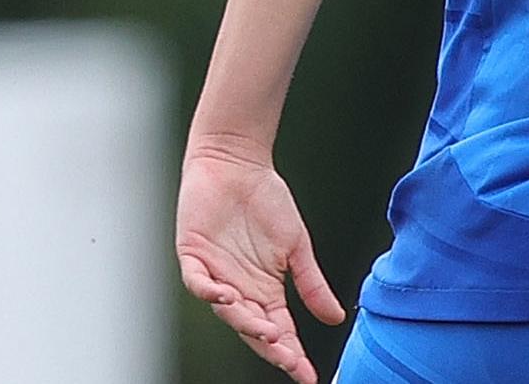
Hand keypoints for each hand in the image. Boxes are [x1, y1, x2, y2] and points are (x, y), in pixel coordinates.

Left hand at [178, 143, 343, 382]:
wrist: (237, 165)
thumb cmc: (266, 202)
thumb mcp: (297, 247)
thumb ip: (311, 284)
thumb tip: (335, 318)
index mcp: (264, 290)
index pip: (279, 331)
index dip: (292, 354)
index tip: (309, 376)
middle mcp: (238, 289)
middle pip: (254, 329)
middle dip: (273, 348)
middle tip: (291, 361)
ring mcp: (214, 274)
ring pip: (227, 311)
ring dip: (246, 323)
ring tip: (268, 333)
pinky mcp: (193, 256)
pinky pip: (198, 282)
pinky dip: (210, 292)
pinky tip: (228, 298)